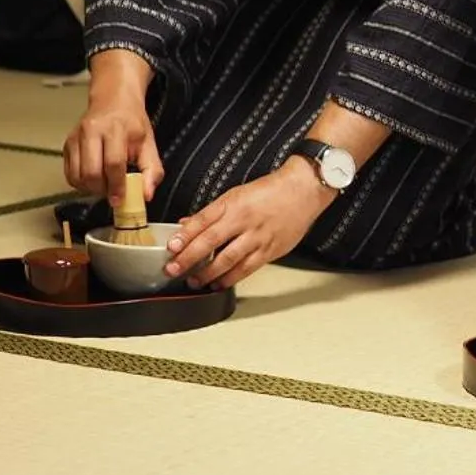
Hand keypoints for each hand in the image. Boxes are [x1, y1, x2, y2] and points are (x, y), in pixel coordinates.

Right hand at [64, 87, 161, 207]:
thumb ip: (152, 170)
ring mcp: (75, 137)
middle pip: (91, 172)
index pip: (113, 163)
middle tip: (113, 193)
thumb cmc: (132, 123)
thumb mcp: (149, 143)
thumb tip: (146, 195)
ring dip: (90, 188)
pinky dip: (80, 183)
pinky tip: (93, 180)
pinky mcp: (67, 144)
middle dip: (102, 190)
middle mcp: (91, 131)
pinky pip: (69, 173)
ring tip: (104, 186)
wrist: (113, 100)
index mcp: (115, 129)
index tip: (120, 199)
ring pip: (77, 175)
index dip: (116, 186)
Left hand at [163, 163, 330, 289]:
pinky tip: (219, 284)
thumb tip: (187, 225)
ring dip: (208, 273)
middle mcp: (245, 220)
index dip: (185, 235)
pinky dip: (231, 278)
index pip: (204, 220)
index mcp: (233, 203)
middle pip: (211, 241)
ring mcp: (258, 236)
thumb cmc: (271, 191)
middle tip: (173, 269)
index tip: (171, 247)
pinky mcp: (271, 250)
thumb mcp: (236, 194)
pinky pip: (247, 268)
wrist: (304, 190)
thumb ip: (212, 213)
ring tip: (194, 281)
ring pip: (229, 259)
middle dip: (190, 258)